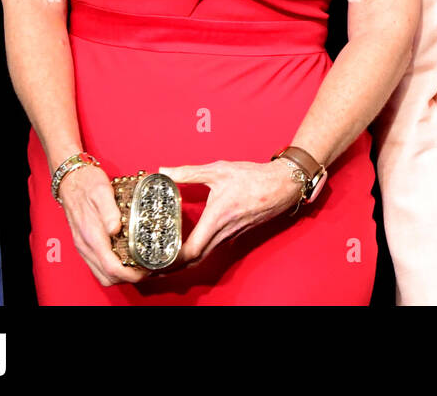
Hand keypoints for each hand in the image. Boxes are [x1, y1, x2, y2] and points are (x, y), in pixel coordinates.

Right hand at [56, 164, 147, 286]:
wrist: (70, 179)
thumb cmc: (87, 183)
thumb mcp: (102, 191)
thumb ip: (109, 210)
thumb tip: (115, 229)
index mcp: (91, 235)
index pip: (110, 267)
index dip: (129, 275)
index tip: (145, 272)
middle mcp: (86, 245)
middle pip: (106, 276)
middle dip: (127, 278)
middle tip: (147, 270)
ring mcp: (83, 246)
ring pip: (101, 273)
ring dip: (120, 275)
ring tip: (139, 266)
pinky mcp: (84, 243)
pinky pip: (97, 264)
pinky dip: (111, 268)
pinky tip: (125, 258)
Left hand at [158, 160, 303, 267]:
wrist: (282, 186)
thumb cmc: (253, 178)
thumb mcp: (219, 170)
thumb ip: (189, 172)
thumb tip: (165, 170)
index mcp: (217, 218)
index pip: (192, 250)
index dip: (174, 259)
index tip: (158, 258)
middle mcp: (224, 232)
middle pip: (195, 260)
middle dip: (174, 266)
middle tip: (154, 264)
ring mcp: (231, 236)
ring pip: (204, 256)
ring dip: (185, 261)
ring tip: (166, 257)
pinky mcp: (235, 235)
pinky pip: (213, 249)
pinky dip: (198, 252)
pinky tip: (188, 246)